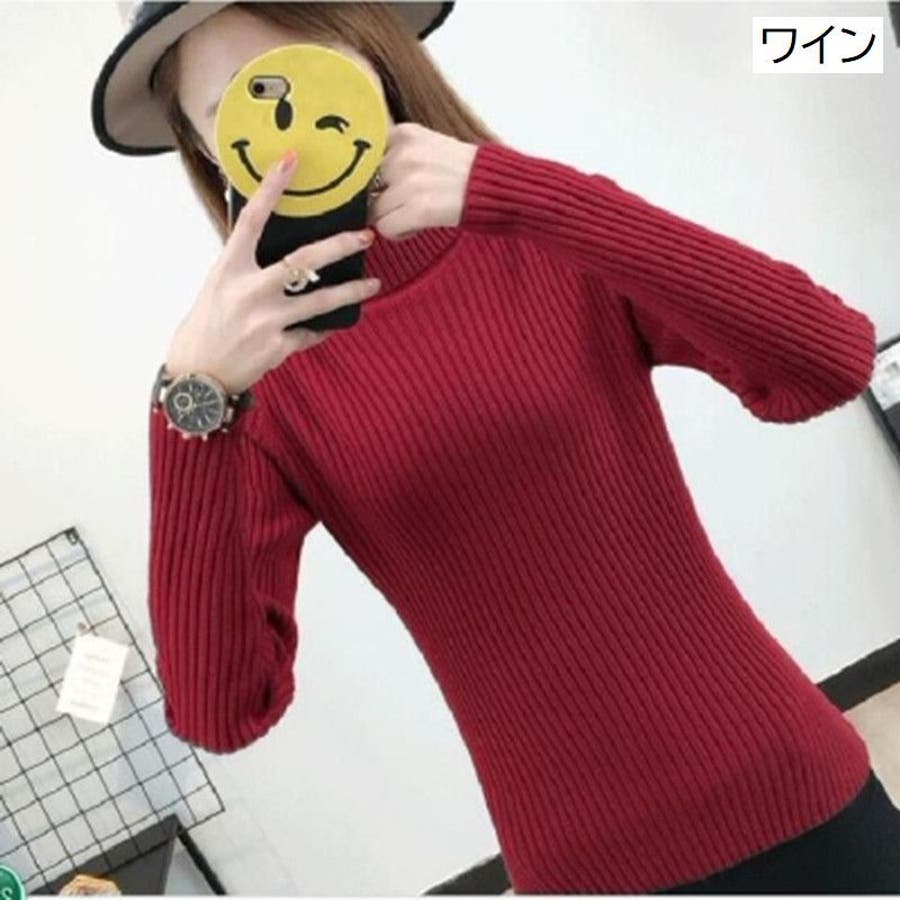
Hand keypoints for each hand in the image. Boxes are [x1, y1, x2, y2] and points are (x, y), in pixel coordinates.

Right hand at [166, 149, 380, 395]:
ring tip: (373, 284)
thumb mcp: (217, 288)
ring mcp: (266, 320)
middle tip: (365, 236)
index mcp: (228, 269)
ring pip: (321, 301)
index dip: (272, 188)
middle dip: (339, 246)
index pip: (251, 219)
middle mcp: (249, 291)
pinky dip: (322, 328)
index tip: (291, 160)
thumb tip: (269, 243)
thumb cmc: (206, 328)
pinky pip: (311, 333)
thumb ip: (244, 267)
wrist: (200, 378)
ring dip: (352, 291)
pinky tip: (333, 324)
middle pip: (302, 260)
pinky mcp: (279, 347)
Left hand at [366, 122, 477, 239]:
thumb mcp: (428, 145)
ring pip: (374, 211)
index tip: (381, 189)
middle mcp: (402, 154)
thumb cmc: (464, 172)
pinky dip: (399, 233)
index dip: (370, 180)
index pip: (362, 161)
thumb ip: (397, 154)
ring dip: (391, 219)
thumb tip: (362, 178)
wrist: (497, 186)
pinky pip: (386, 228)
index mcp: (402, 134)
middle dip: (382, 201)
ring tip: (414, 216)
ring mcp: (409, 181)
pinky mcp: (417, 207)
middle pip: (365, 189)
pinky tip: (417, 226)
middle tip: (405, 205)